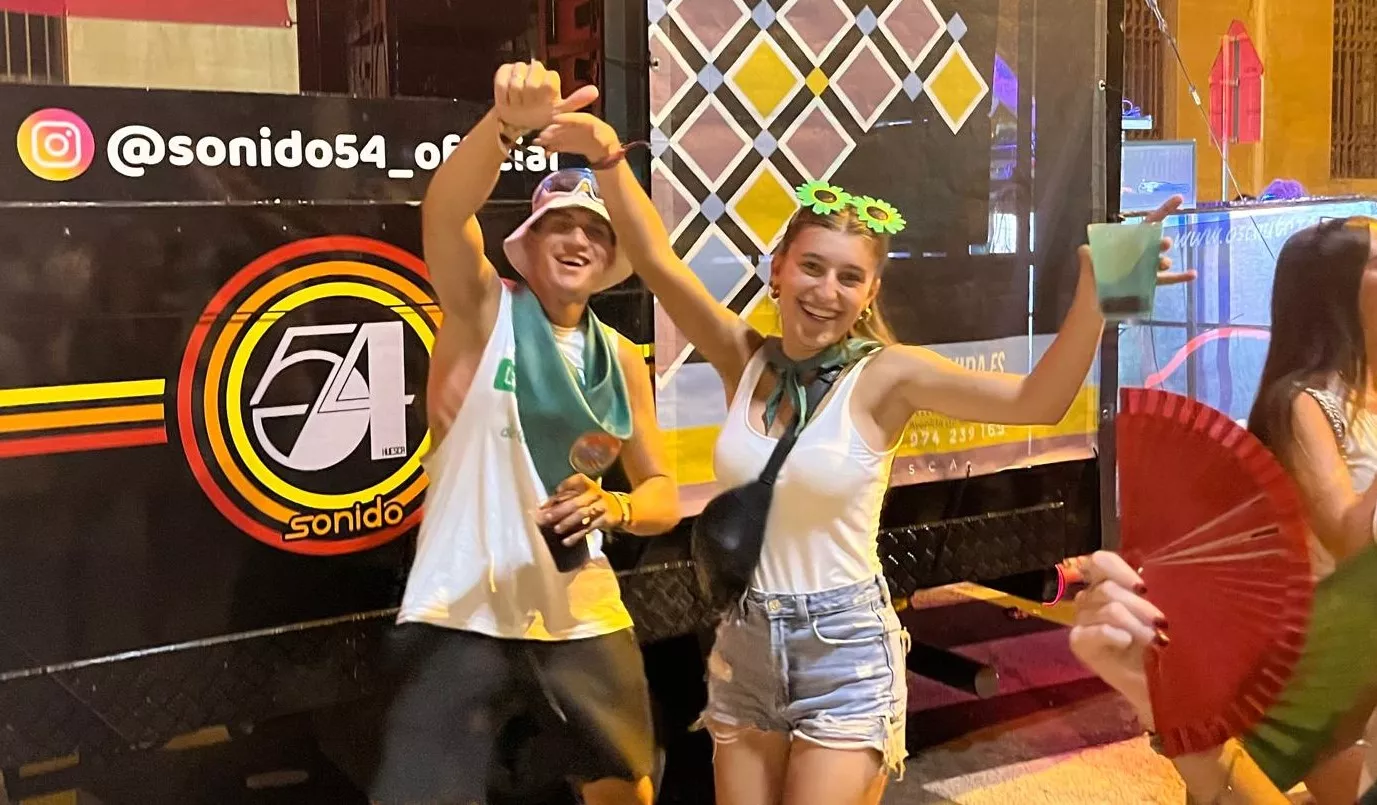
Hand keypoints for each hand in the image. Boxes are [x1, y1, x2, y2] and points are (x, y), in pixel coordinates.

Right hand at [493, 60, 599, 132]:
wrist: (515, 123)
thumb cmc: (539, 118)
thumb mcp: (559, 113)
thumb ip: (576, 101)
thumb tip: (595, 91)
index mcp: (550, 79)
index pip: (549, 82)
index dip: (543, 97)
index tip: (541, 105)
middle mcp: (536, 70)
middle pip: (533, 82)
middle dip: (529, 99)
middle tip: (528, 106)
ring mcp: (519, 69)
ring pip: (517, 81)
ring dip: (516, 98)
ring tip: (518, 104)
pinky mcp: (504, 70)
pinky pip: (502, 82)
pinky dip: (504, 95)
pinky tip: (508, 100)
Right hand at [534, 112, 621, 164]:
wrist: (604, 154)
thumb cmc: (607, 143)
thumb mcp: (608, 141)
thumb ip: (602, 138)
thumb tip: (600, 137)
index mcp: (589, 122)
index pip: (577, 118)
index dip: (566, 118)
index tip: (555, 119)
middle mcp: (577, 126)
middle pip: (564, 125)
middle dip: (553, 130)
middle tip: (543, 134)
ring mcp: (571, 134)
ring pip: (558, 135)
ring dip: (548, 139)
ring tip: (539, 142)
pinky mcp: (567, 143)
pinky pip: (558, 145)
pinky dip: (551, 148)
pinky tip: (545, 152)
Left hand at [537, 473, 623, 544]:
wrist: (620, 508)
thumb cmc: (593, 501)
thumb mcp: (583, 495)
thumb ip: (564, 498)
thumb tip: (541, 507)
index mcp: (589, 484)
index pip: (578, 480)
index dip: (566, 485)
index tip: (556, 491)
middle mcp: (596, 494)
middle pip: (576, 502)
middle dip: (560, 510)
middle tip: (546, 517)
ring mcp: (601, 507)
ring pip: (583, 515)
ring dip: (568, 522)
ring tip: (556, 529)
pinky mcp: (605, 520)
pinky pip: (589, 528)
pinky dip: (577, 535)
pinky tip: (567, 541)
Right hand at [1067, 551, 1169, 728]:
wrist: (1165, 684)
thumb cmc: (1167, 643)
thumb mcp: (1161, 610)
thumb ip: (1147, 590)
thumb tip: (1147, 572)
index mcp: (1110, 584)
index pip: (1099, 562)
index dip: (1118, 568)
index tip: (1143, 587)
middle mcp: (1092, 600)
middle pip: (1107, 588)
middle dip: (1139, 605)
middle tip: (1162, 623)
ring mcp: (1083, 622)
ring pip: (1107, 609)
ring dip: (1134, 623)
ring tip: (1154, 639)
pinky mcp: (1080, 643)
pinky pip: (1094, 630)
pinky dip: (1113, 634)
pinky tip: (1127, 643)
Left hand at [1076, 194, 1195, 299]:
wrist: (1093, 308)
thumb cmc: (1091, 284)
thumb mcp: (1088, 268)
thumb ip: (1088, 257)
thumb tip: (1085, 248)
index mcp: (1125, 245)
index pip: (1145, 225)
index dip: (1162, 211)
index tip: (1178, 199)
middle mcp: (1137, 255)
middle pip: (1154, 244)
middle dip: (1160, 242)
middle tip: (1163, 244)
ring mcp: (1144, 269)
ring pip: (1159, 262)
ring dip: (1164, 261)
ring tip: (1163, 264)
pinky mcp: (1148, 284)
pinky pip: (1166, 280)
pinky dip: (1180, 277)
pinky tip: (1192, 274)